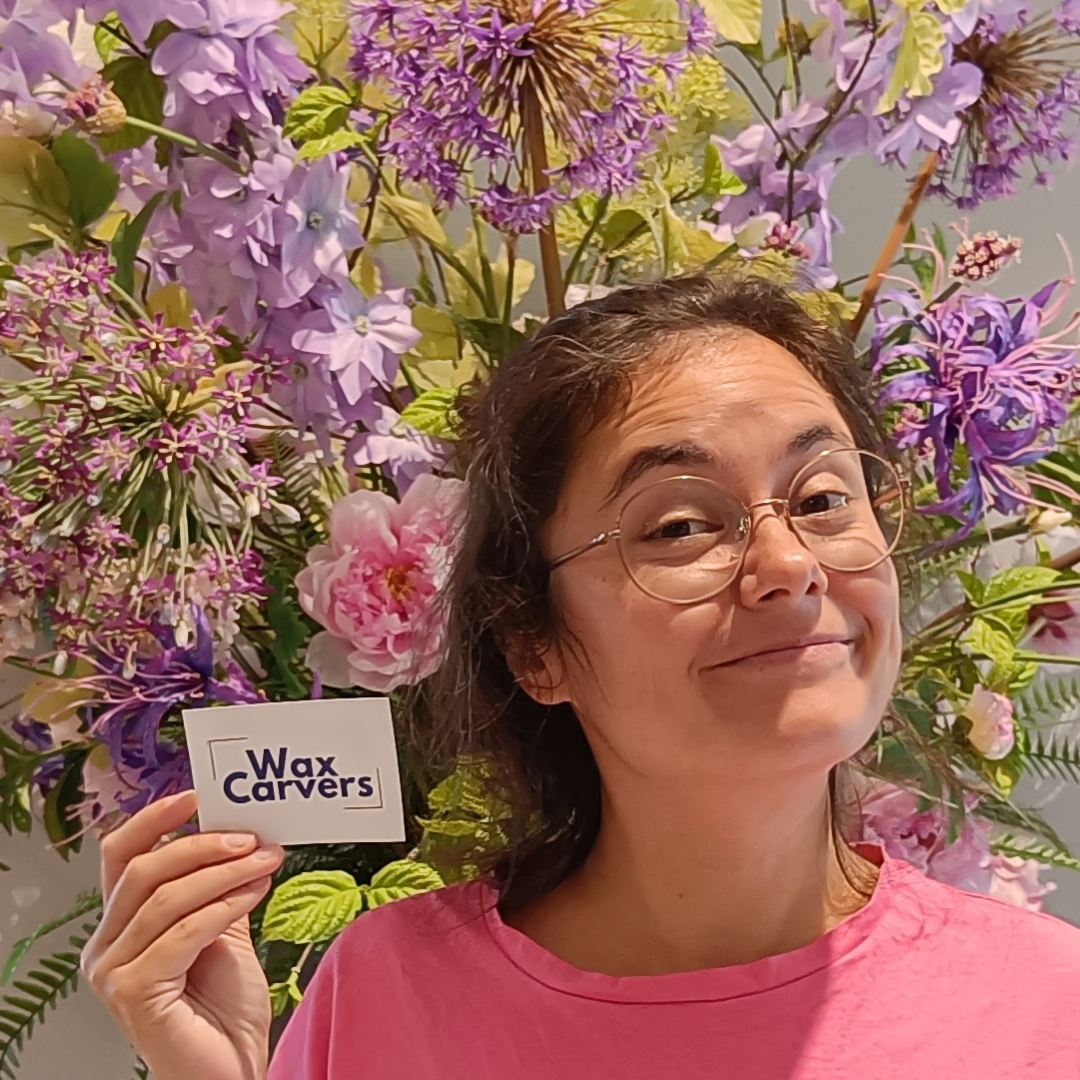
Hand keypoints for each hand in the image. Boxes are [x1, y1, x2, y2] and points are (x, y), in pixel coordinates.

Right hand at [82, 790, 284, 1079]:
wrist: (230, 1066)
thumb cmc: (222, 1006)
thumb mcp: (221, 928)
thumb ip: (219, 886)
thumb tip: (242, 832)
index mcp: (120, 923)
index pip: (121, 855)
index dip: (155, 820)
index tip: (197, 795)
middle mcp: (106, 945)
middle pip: (145, 870)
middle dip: (204, 845)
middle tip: (253, 837)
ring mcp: (113, 972)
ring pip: (167, 898)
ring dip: (225, 872)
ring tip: (267, 861)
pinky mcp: (133, 993)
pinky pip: (182, 933)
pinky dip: (223, 907)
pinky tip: (255, 893)